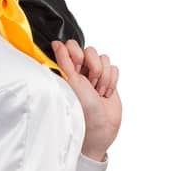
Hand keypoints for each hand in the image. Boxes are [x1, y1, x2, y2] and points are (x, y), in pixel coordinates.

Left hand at [51, 38, 121, 158]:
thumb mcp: (70, 82)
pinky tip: (106, 93)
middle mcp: (82, 70)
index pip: (73, 45)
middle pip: (91, 50)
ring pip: (105, 59)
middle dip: (94, 68)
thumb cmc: (83, 109)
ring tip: (98, 92)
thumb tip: (56, 44)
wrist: (101, 126)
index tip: (79, 66)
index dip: (79, 54)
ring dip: (104, 77)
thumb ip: (63, 61)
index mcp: (69, 69)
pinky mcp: (109, 80)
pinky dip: (112, 81)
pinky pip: (114, 68)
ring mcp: (96, 75)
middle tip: (91, 84)